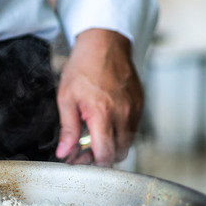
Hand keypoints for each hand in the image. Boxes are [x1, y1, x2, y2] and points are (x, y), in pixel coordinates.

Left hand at [55, 29, 142, 165]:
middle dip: (101, 157)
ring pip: (127, 143)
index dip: (92, 163)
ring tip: (95, 135)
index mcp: (102, 113)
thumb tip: (65, 153)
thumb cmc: (84, 66)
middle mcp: (123, 114)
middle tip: (85, 149)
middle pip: (118, 153)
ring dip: (112, 146)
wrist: (105, 43)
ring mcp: (134, 109)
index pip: (104, 154)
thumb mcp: (66, 98)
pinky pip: (133, 129)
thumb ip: (68, 129)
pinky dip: (121, 133)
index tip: (79, 159)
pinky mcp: (140, 104)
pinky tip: (107, 123)